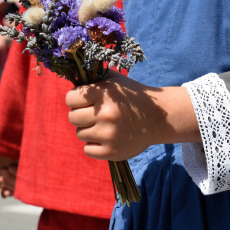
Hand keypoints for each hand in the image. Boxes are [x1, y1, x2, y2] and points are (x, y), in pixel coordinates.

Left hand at [66, 70, 199, 160]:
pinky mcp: (112, 151)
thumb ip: (93, 78)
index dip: (76, 99)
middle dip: (81, 114)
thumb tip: (71, 79)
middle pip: (72, 117)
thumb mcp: (115, 81)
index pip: (70, 98)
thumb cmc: (132, 97)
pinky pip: (87, 150)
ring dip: (88, 130)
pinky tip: (105, 138)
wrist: (159, 118)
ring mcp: (109, 135)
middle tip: (94, 114)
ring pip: (80, 134)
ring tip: (103, 125)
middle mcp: (106, 114)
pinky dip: (94, 145)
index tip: (85, 101)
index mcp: (104, 94)